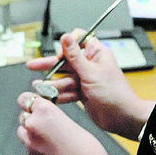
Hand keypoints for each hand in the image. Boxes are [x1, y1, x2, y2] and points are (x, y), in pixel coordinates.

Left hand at [16, 92, 134, 154]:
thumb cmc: (86, 147)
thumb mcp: (68, 121)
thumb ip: (51, 117)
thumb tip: (45, 118)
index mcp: (44, 111)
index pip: (25, 98)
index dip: (30, 101)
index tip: (34, 103)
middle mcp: (33, 125)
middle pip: (23, 115)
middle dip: (32, 118)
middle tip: (46, 124)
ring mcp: (30, 143)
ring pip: (23, 132)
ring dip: (31, 132)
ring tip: (48, 138)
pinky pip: (29, 148)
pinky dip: (36, 147)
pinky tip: (51, 151)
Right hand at [26, 32, 153, 139]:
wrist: (123, 118)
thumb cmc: (114, 94)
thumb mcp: (91, 73)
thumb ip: (75, 56)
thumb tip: (65, 37)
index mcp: (96, 53)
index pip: (78, 39)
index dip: (67, 46)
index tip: (60, 55)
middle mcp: (90, 64)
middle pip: (66, 60)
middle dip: (49, 64)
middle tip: (32, 65)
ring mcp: (86, 79)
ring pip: (65, 77)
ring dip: (53, 83)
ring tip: (38, 87)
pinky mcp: (83, 93)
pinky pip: (68, 91)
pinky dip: (59, 94)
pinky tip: (48, 96)